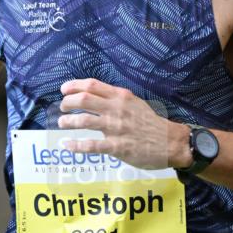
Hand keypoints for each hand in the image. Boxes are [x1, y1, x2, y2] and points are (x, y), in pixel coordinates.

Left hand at [58, 78, 180, 169]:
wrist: (170, 142)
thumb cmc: (150, 122)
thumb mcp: (134, 102)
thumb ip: (114, 98)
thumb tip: (92, 95)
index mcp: (120, 96)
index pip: (91, 85)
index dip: (73, 86)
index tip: (63, 90)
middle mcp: (116, 109)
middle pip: (83, 100)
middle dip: (68, 103)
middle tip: (63, 108)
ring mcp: (116, 128)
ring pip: (84, 121)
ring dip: (68, 121)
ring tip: (62, 123)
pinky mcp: (117, 147)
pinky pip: (91, 145)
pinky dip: (75, 145)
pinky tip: (66, 145)